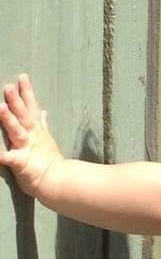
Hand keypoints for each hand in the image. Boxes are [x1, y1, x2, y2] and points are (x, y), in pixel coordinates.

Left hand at [0, 74, 62, 197]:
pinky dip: (0, 155)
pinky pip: (8, 159)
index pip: (31, 107)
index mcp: (36, 130)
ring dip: (9, 120)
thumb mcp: (46, 138)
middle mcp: (31, 136)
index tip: (22, 77)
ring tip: (0, 108)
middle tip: (7, 87)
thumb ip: (42, 123)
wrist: (56, 181)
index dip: (27, 92)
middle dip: (16, 101)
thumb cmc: (48, 161)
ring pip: (17, 132)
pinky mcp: (20, 163)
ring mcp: (26, 148)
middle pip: (23, 116)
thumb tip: (42, 110)